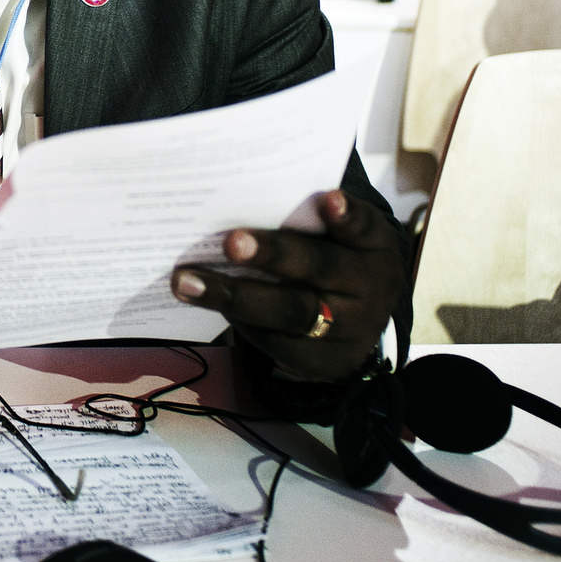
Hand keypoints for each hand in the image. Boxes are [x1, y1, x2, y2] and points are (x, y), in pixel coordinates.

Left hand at [170, 189, 402, 381]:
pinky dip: (240, 321)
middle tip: (230, 241)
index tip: (326, 198)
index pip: (363, 227)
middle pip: (319, 268)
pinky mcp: (323, 363)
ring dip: (235, 295)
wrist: (360, 325)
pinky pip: (277, 342)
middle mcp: (369, 288)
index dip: (346, 214)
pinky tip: (205, 302)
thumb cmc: (333, 258)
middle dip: (273, 254)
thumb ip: (305, 219)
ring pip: (291, 312)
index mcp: (373, 246)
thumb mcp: (337, 238)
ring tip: (187, 281)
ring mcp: (349, 330)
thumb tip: (235, 198)